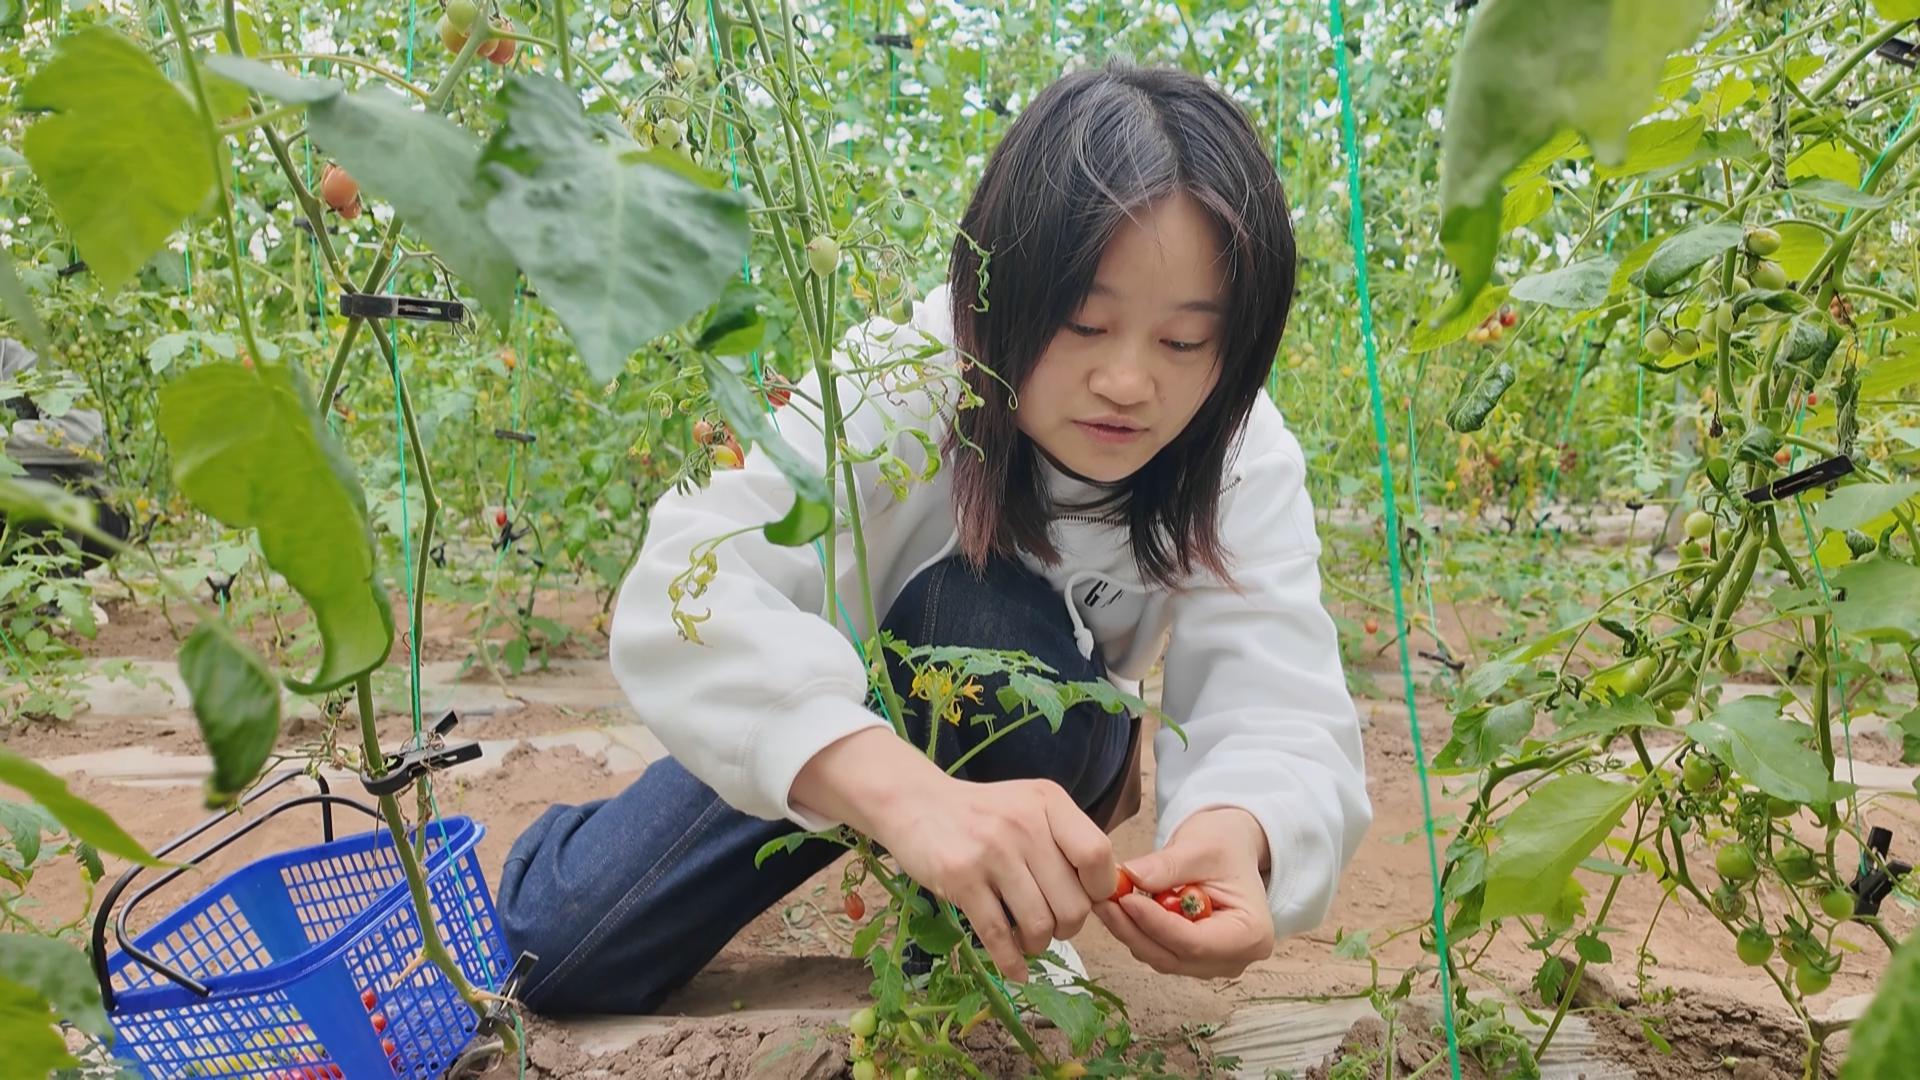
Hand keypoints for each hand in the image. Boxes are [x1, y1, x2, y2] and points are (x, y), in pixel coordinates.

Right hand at [877, 773, 1119, 980]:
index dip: (1099, 890)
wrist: (916, 803)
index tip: (1086, 898)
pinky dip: (1011, 962)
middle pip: (1072, 902)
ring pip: (1038, 924)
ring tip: (1028, 937)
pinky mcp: (960, 879)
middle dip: (1068, 927)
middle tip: (1052, 924)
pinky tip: (1015, 969)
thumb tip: (1106, 897)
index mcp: (1048, 802)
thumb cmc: (983, 813)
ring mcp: (991, 852)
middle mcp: (1024, 823)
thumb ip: (1067, 841)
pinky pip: (997, 935)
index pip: (1097, 855)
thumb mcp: (1030, 807)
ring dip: (1038, 943)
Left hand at [1093, 807, 1274, 977]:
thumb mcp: (1200, 846)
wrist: (1231, 848)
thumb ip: (1167, 866)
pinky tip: (1120, 907)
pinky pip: (1158, 950)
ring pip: (1161, 956)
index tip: (1126, 900)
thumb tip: (1131, 876)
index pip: (1195, 942)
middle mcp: (1234, 959)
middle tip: (1104, 902)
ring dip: (1131, 931)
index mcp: (1251, 935)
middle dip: (1135, 930)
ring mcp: (1212, 963)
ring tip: (1107, 900)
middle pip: (1174, 956)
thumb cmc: (1226, 845)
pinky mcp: (1191, 958)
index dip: (1156, 924)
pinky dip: (1137, 931)